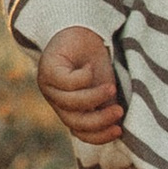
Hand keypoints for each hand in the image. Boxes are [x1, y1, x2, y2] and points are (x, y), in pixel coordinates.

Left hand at [37, 26, 123, 143]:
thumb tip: (119, 129)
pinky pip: (66, 83)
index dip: (99, 136)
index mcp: (71, 110)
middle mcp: (58, 102)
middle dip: (99, 120)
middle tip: (119, 111)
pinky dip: (83, 77)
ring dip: (94, 97)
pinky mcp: (47, 70)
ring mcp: (50, 87)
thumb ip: (107, 108)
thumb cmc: (95, 62)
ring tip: (111, 87)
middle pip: (74, 122)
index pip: (81, 133)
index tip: (120, 130)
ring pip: (70, 103)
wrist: (83, 31)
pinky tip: (90, 67)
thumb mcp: (105, 89)